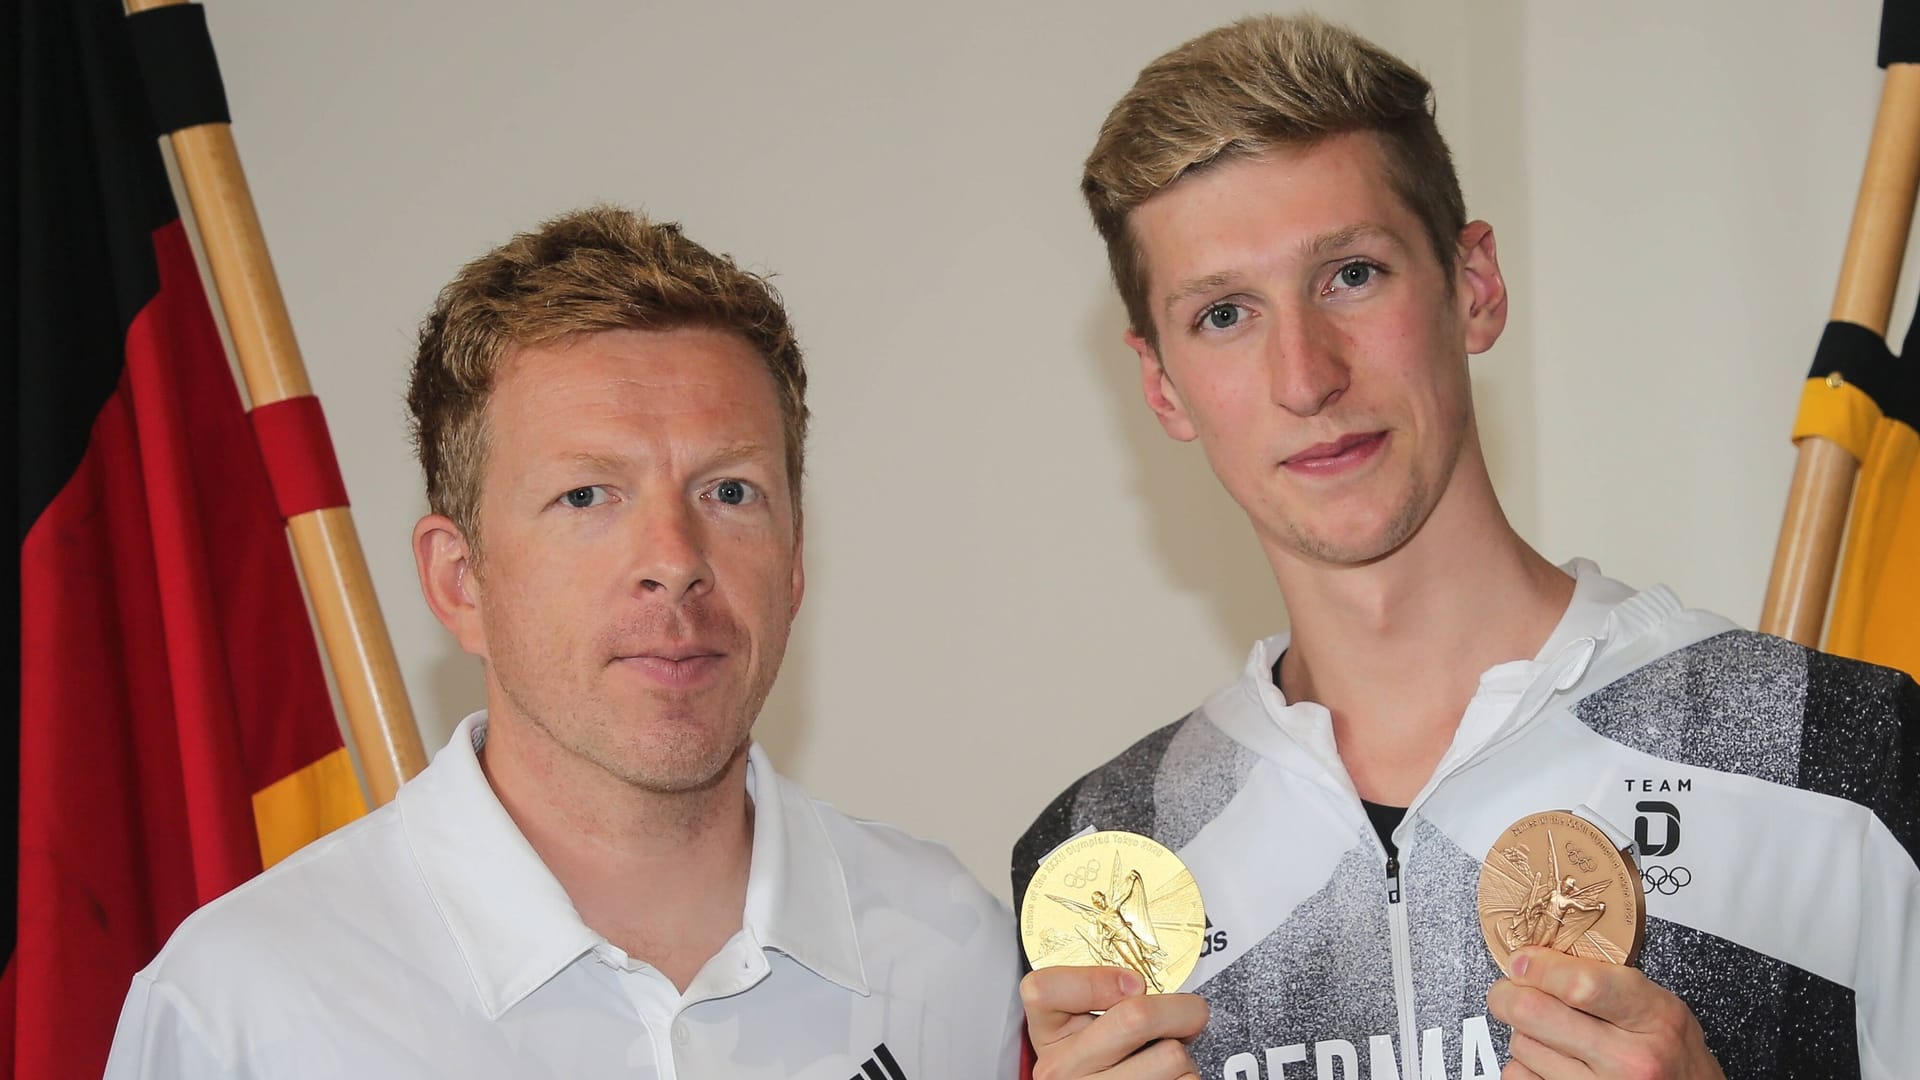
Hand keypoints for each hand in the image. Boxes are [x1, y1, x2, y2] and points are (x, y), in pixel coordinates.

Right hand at [1020, 965, 1207, 1078]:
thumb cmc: (1096, 1065)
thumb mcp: (1079, 1028)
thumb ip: (1102, 997)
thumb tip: (1154, 986)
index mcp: (1047, 1033)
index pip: (1044, 989)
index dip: (1098, 979)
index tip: (1134, 983)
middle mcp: (1063, 1067)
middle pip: (1134, 1017)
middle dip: (1180, 1009)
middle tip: (1189, 1011)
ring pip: (1170, 1055)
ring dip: (1182, 1053)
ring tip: (1165, 1057)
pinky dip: (1188, 1077)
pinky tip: (1168, 1078)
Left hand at [1486, 947, 1724, 1078]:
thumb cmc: (1674, 1056)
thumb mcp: (1660, 1006)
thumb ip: (1605, 978)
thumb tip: (1535, 958)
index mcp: (1653, 1019)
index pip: (1579, 985)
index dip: (1538, 968)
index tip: (1521, 961)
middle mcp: (1629, 1060)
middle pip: (1533, 1012)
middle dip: (1507, 994)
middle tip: (1509, 989)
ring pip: (1521, 1045)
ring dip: (1523, 1033)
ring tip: (1549, 1032)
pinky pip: (1519, 1076)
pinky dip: (1524, 1065)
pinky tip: (1549, 1060)